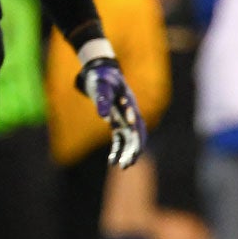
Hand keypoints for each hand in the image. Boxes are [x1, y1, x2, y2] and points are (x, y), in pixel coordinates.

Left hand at [74, 39, 145, 168]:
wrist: (102, 72)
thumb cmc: (101, 78)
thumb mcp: (101, 86)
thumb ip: (102, 99)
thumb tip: (103, 116)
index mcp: (129, 103)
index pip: (136, 120)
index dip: (135, 132)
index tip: (132, 145)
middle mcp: (130, 112)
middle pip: (137, 133)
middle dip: (134, 148)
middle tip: (128, 163)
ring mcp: (125, 118)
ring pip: (130, 138)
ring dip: (128, 152)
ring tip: (123, 166)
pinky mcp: (117, 122)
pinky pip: (120, 138)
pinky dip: (117, 149)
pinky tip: (112, 161)